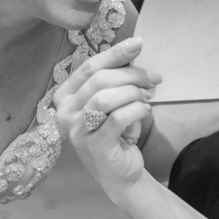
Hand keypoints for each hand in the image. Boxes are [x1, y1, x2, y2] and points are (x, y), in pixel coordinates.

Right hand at [52, 38, 158, 197]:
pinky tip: (145, 110)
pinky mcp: (94, 146)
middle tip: (153, 79)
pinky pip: (117, 118)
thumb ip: (116, 79)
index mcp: (65, 96)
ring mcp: (77, 131)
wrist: (120, 174)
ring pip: (106, 97)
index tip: (137, 44)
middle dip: (132, 75)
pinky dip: (136, 110)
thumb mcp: (112, 102)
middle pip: (100, 80)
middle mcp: (65, 112)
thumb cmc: (115, 133)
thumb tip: (132, 50)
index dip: (114, 53)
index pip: (89, 67)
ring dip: (133, 92)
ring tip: (148, 97)